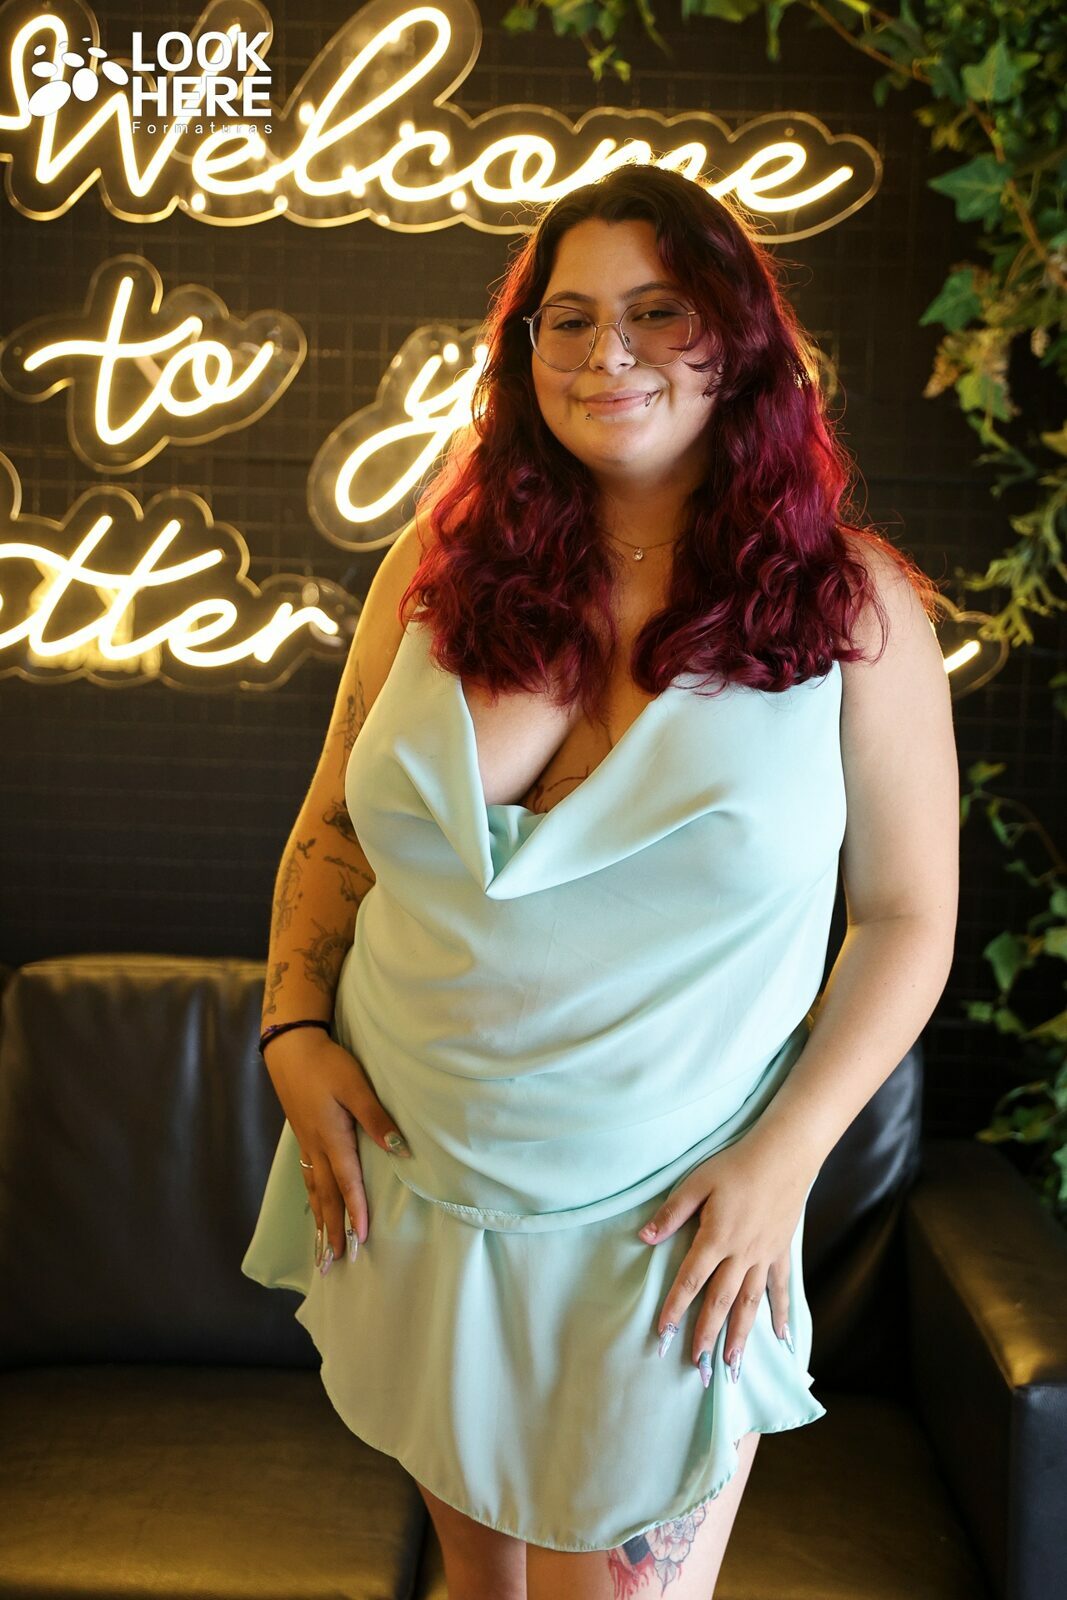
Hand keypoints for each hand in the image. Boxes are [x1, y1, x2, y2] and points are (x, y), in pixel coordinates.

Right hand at [262, 1028, 410, 1271]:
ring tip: (322, 1249)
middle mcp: (317, 1148)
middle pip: (327, 1196)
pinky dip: (313, 1200)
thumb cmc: (326, 1065)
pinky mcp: (303, 1137)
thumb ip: (376, 1118)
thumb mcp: (355, 1086)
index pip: (348, 1183)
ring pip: (315, 1191)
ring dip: (321, 1221)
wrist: (290, 1050)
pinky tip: (315, 1208)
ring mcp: (307, 1144)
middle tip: (335, 1263)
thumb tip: (399, 1150)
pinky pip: (308, 1178)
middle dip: (333, 1230)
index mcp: (332, 1138)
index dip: (355, 1212)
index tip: (361, 1240)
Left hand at [637, 1130, 807, 1383]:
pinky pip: (781, 1288)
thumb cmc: (736, 1165)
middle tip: (697, 1364)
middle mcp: (741, 1254)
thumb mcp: (696, 1182)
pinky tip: (782, 1337)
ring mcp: (764, 1256)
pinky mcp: (781, 1251)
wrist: (784, 1155)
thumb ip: (672, 1213)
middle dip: (707, 1333)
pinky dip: (781, 1314)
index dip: (675, 1308)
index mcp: (715, 1238)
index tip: (663, 1333)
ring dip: (741, 1335)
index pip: (690, 1281)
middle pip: (720, 1301)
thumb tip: (645, 1238)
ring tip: (733, 1363)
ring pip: (750, 1303)